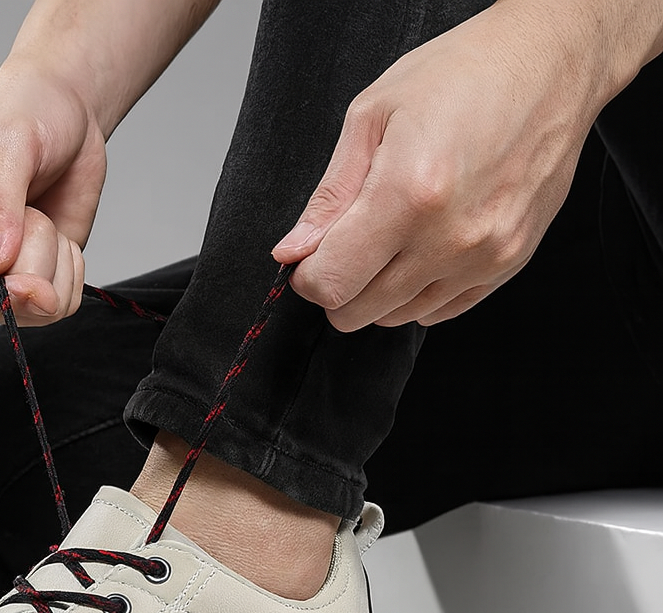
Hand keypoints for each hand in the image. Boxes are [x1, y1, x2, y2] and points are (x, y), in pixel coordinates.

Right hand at [0, 62, 105, 324]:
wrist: (64, 118)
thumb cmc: (22, 116)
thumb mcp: (4, 145)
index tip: (37, 283)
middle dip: (33, 269)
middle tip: (33, 212)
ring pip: (32, 312)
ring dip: (55, 265)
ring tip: (40, 216)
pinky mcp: (30, 284)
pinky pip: (59, 307)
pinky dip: (71, 273)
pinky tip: (58, 237)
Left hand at [271, 3, 608, 330]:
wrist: (549, 64)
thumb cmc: (461, 75)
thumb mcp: (372, 116)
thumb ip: (329, 197)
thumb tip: (294, 253)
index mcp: (408, 194)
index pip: (331, 283)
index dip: (307, 276)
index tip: (308, 257)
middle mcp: (450, 237)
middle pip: (358, 312)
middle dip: (338, 285)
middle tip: (346, 244)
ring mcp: (483, 257)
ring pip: (396, 317)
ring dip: (378, 289)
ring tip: (391, 235)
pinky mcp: (507, 265)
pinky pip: (438, 312)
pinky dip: (416, 292)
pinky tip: (421, 246)